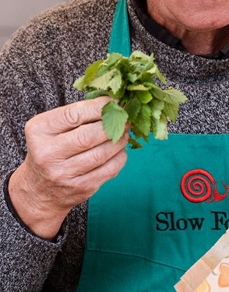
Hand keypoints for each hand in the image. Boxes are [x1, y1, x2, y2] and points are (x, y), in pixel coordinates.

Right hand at [8, 97, 127, 239]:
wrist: (39, 190)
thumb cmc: (51, 149)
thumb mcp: (52, 128)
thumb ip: (77, 114)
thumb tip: (114, 101)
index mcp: (40, 131)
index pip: (74, 114)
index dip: (100, 106)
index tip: (115, 101)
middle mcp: (48, 154)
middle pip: (89, 136)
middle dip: (113, 124)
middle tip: (126, 117)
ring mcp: (64, 174)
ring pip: (102, 153)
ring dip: (120, 140)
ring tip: (125, 131)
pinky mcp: (81, 188)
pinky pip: (110, 169)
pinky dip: (120, 156)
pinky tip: (120, 149)